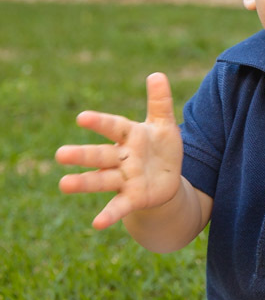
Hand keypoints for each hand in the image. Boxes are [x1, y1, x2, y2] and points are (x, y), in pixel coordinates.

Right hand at [55, 73, 182, 229]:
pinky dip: (108, 215)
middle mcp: (121, 158)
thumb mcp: (165, 124)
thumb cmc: (161, 148)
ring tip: (63, 184)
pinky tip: (97, 224)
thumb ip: (160, 102)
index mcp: (129, 136)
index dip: (100, 123)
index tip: (81, 117)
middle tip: (60, 154)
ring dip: (84, 183)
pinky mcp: (132, 198)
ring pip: (101, 180)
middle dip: (82, 155)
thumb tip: (156, 74)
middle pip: (100, 155)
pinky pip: (118, 207)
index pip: (114, 127)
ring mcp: (124, 179)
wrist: (169, 180)